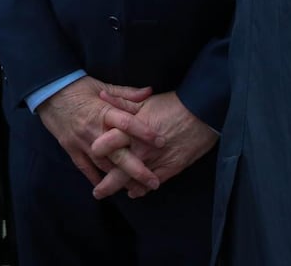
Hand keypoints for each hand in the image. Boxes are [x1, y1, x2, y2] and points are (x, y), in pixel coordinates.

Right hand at [36, 76, 162, 192]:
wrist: (48, 91)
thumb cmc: (77, 87)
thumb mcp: (101, 86)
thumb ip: (126, 94)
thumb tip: (149, 91)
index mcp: (102, 111)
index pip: (127, 123)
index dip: (144, 132)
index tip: (161, 142)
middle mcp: (93, 130)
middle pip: (118, 153)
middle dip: (137, 170)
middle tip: (154, 182)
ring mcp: (81, 142)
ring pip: (104, 165)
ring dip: (120, 179)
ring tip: (138, 189)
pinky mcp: (70, 148)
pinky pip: (85, 168)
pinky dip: (97, 178)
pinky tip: (108, 187)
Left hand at [90, 89, 218, 199]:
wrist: (200, 113)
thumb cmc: (171, 104)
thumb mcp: (143, 102)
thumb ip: (121, 102)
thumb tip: (101, 97)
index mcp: (132, 129)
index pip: (108, 142)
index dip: (98, 150)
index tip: (90, 155)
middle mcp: (141, 148)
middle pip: (119, 171)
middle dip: (106, 185)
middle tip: (97, 192)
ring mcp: (156, 161)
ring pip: (135, 181)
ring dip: (123, 189)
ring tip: (113, 194)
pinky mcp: (171, 168)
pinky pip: (152, 184)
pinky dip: (142, 189)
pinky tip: (134, 192)